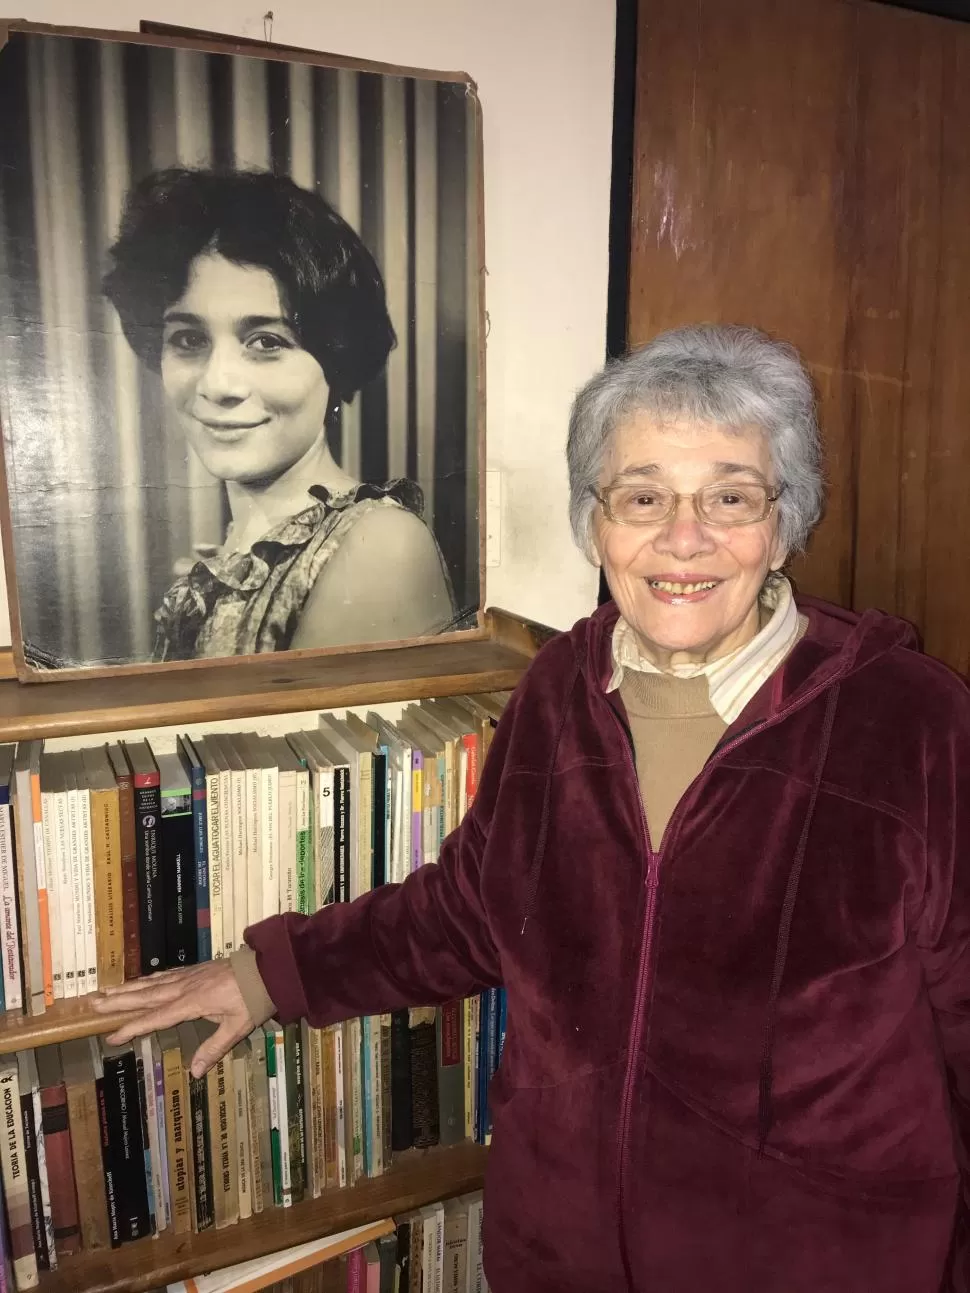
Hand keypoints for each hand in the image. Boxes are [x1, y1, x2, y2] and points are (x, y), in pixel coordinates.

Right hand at [92, 961, 254, 1077]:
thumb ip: (214, 1048)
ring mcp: (190, 976)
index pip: (156, 1018)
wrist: (269, 967)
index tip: (112, 1036)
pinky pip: (166, 975)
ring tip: (106, 990)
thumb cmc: (254, 999)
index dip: (133, 1027)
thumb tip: (193, 1073)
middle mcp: (185, 987)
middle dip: (119, 1000)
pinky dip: (149, 979)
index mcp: (192, 1003)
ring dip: (129, 987)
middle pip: (146, 995)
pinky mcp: (196, 969)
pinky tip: (142, 980)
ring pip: (153, 983)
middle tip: (92, 1002)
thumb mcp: (237, 1027)